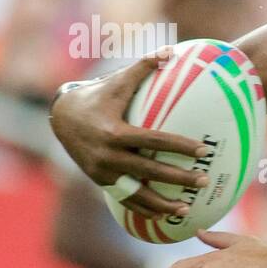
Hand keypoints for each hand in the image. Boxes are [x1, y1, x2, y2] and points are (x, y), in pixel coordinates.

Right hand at [50, 51, 209, 217]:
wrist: (61, 118)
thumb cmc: (97, 97)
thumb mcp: (117, 82)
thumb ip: (144, 67)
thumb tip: (170, 50)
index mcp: (115, 132)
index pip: (154, 142)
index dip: (180, 146)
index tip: (204, 151)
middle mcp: (108, 156)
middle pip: (150, 171)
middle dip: (178, 179)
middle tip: (205, 181)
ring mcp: (103, 173)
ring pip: (137, 193)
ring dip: (162, 204)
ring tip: (188, 209)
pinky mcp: (101, 182)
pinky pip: (125, 200)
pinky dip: (145, 209)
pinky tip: (166, 216)